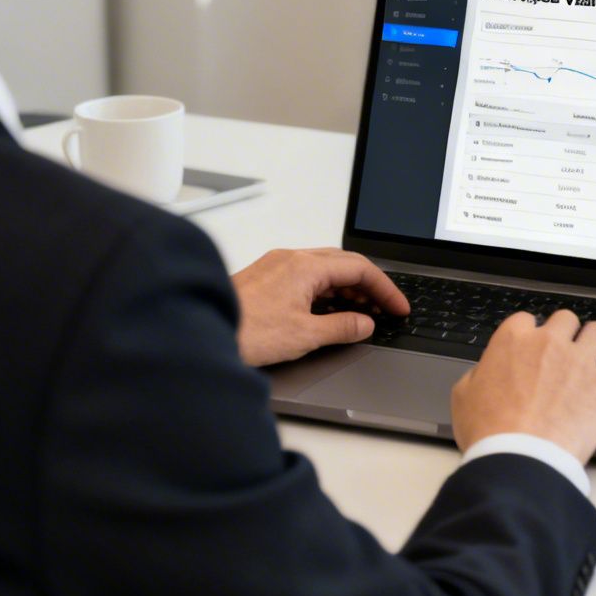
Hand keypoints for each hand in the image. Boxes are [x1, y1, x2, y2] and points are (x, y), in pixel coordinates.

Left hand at [232, 248, 410, 367]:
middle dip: (369, 285)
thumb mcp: (305, 335)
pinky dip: (326, 291)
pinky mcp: (264, 279)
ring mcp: (276, 267)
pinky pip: (306, 277)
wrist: (197, 333)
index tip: (398, 308)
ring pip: (325, 269)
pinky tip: (328, 310)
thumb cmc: (244, 331)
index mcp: (306, 266)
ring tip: (360, 312)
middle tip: (384, 308)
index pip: (361, 268)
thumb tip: (364, 324)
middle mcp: (291, 259)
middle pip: (344, 264)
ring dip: (347, 288)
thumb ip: (342, 327)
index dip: (386, 289)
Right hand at [451, 310, 595, 465]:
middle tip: (563, 354)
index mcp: (513, 340)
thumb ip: (478, 373)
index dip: (529, 335)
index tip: (531, 349)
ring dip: (595, 344)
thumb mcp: (464, 396)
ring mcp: (580, 360)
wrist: (521, 457)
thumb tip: (486, 371)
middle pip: (566, 319)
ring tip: (592, 360)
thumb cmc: (490, 432)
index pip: (526, 320)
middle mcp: (549, 343)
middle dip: (565, 334)